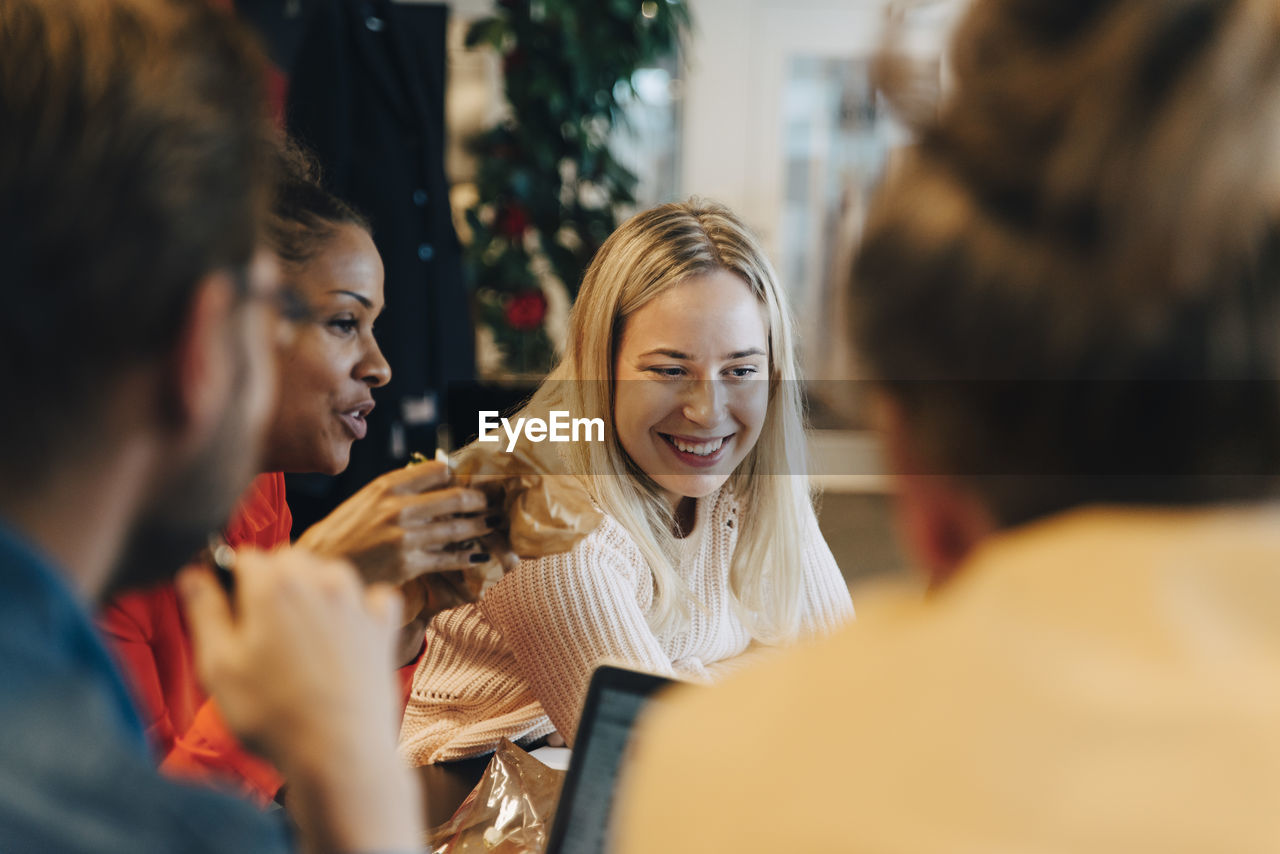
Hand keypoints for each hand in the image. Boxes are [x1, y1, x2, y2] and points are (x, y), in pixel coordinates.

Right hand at [178, 549, 420, 853]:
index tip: (229, 609)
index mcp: (273, 586)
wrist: (340, 752)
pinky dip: (359, 608)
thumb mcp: (218, 666)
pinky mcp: (382, 625)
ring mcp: (357, 601)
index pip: (245, 557)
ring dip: (314, 592)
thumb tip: (193, 574)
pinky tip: (344, 637)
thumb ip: (204, 612)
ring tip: (300, 639)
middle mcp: (319, 581)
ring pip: (329, 573)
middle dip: (273, 583)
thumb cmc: (272, 715)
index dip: (232, 581)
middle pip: (289, 560)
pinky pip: (372, 597)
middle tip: (262, 632)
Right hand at [296, 460, 497, 585]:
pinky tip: (478, 555)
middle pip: (455, 497)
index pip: (437, 470)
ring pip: (456, 528)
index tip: (473, 479)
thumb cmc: (346, 530)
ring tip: (493, 524)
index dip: (459, 474)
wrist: (322, 564)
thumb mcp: (367, 499)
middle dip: (479, 500)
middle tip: (493, 502)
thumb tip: (438, 477)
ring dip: (480, 526)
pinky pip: (447, 558)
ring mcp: (404, 536)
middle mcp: (398, 508)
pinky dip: (466, 557)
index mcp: (388, 486)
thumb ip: (399, 489)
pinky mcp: (408, 563)